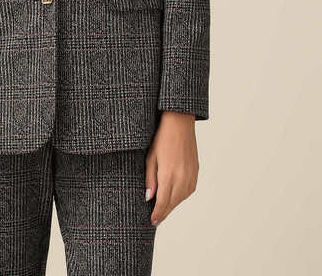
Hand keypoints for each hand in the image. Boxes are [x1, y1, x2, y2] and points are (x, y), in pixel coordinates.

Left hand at [145, 111, 198, 226]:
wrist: (180, 122)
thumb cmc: (162, 137)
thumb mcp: (150, 157)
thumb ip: (150, 179)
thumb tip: (149, 198)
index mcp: (168, 175)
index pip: (163, 202)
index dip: (157, 214)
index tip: (152, 221)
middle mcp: (182, 178)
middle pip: (173, 203)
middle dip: (164, 212)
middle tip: (156, 219)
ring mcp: (191, 175)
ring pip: (182, 198)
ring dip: (173, 205)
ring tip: (163, 208)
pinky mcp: (196, 171)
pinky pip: (189, 190)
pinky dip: (181, 196)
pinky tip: (175, 196)